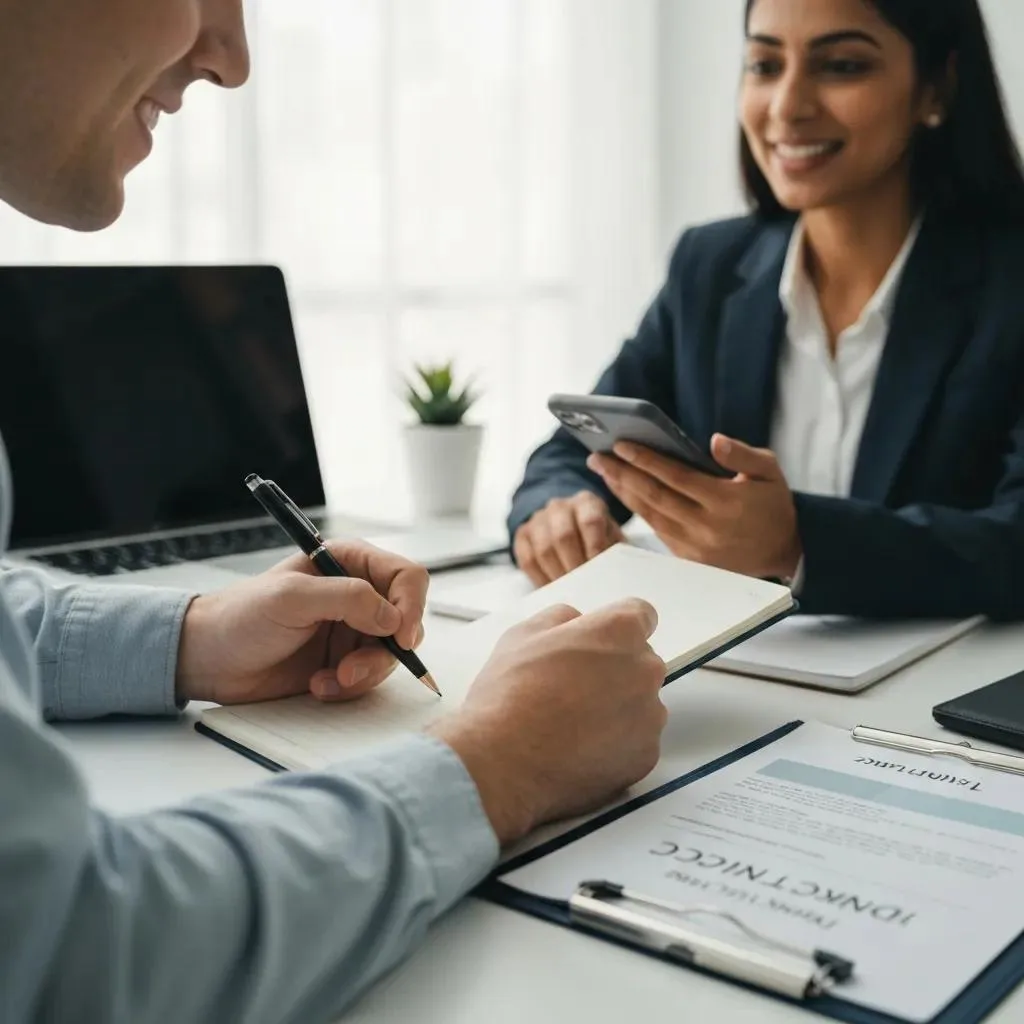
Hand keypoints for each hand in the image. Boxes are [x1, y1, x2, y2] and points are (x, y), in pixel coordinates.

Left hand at [176, 542, 428, 705]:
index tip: (401, 636)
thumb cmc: (240, 616)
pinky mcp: (345, 661)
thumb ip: (347, 598)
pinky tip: (319, 685)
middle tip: (352, 668)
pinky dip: (349, 687)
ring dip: (364, 673)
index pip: (406, 577)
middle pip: (407, 620)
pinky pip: (371, 678)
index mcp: (350, 561)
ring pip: (392, 654)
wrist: (210, 660)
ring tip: (329, 680)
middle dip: (385, 650)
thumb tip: (393, 618)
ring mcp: (354, 629)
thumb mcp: (292, 598)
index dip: (411, 605)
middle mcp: (359, 594)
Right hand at [431, 599, 667, 844]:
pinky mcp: (646, 756)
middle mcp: (644, 670)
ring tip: (573, 724)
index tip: (600, 642)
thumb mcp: (523, 635)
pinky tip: (581, 749)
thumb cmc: (510, 695)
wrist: (504, 762)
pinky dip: (616, 745)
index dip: (616, 628)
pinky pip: (637, 743)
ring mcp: (649, 716)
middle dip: (615, 670)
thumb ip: (561, 618)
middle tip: (574, 687)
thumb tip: (575, 622)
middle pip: (641, 662)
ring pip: (640, 704)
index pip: (641, 615)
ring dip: (618, 709)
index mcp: (619, 632)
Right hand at [513, 491, 624, 585]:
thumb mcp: (612, 539)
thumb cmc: (597, 538)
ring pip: (544, 549)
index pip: (590, 521)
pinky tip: (554, 588)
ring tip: (571, 591)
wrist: (571, 529)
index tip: (599, 570)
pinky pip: (528, 560)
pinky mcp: (522, 535)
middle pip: (563, 536)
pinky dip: (541, 578)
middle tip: (584, 587)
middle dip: (575, 566)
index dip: (595, 547)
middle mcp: (560, 506)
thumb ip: (614, 552)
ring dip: (558, 574)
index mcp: (587, 502)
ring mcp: (538, 519)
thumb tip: (612, 576)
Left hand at [587, 434, 801, 578]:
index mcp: (726, 502)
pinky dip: (637, 510)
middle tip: (597, 456)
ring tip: (603, 470)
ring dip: (623, 492)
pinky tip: (623, 491)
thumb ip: (742, 454)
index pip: (676, 477)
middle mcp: (707, 527)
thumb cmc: (772, 503)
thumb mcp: (769, 471)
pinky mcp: (688, 559)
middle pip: (654, 496)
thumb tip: (713, 441)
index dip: (646, 460)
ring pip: (650, 515)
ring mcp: (695, 547)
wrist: (782, 550)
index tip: (620, 444)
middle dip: (622, 474)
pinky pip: (656, 530)